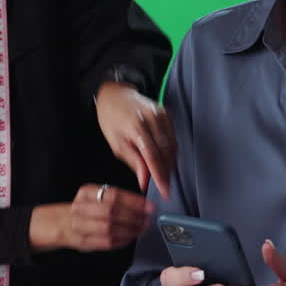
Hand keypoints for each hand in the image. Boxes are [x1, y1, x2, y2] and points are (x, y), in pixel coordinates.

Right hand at [28, 183, 153, 252]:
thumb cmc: (86, 209)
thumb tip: (143, 204)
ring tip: (142, 229)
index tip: (149, 207)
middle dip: (134, 217)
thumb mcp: (96, 196)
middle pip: (112, 212)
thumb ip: (116, 198)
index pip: (114, 195)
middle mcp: (81, 208)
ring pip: (110, 228)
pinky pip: (107, 242)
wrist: (61, 223)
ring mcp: (80, 226)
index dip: (134, 202)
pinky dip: (122, 240)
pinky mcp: (84, 242)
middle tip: (147, 219)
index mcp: (86, 192)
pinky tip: (131, 237)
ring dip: (130, 230)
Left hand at [94, 81, 177, 198]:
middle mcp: (152, 118)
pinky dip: (172, 151)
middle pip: (166, 152)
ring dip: (171, 164)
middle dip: (167, 173)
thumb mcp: (116, 143)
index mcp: (136, 126)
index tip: (165, 191)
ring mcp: (162, 114)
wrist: (115, 94)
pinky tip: (166, 160)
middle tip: (165, 187)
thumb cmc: (111, 118)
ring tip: (165, 176)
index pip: (153, 156)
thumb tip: (145, 181)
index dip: (160, 176)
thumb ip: (133, 161)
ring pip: (173, 146)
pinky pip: (173, 137)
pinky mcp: (167, 113)